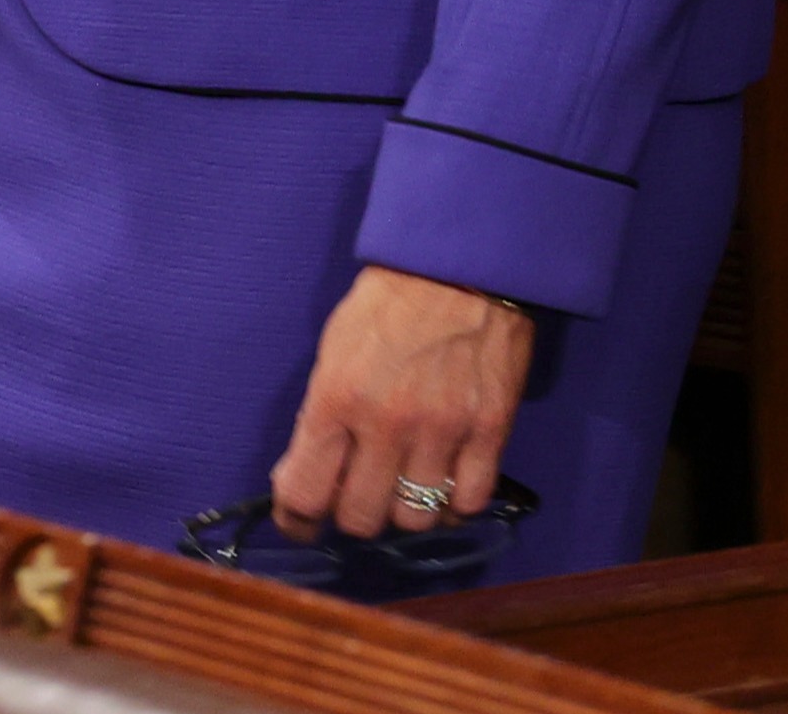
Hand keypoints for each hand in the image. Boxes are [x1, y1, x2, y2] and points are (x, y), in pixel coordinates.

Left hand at [269, 265, 533, 541]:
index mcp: (337, 398)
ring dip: (403, 512)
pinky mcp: (490, 432)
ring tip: (401, 488)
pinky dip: (453, 505)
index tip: (298, 520)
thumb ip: (322, 415)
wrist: (460, 267)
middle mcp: (387, 423)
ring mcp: (443, 432)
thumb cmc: (386, 304)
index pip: (305, 492)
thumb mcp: (332, 350)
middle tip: (354, 496)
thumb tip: (309, 472)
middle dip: (350, 515)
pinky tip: (443, 485)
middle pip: (361, 518)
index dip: (296, 519)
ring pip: (415, 520)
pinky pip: (469, 503)